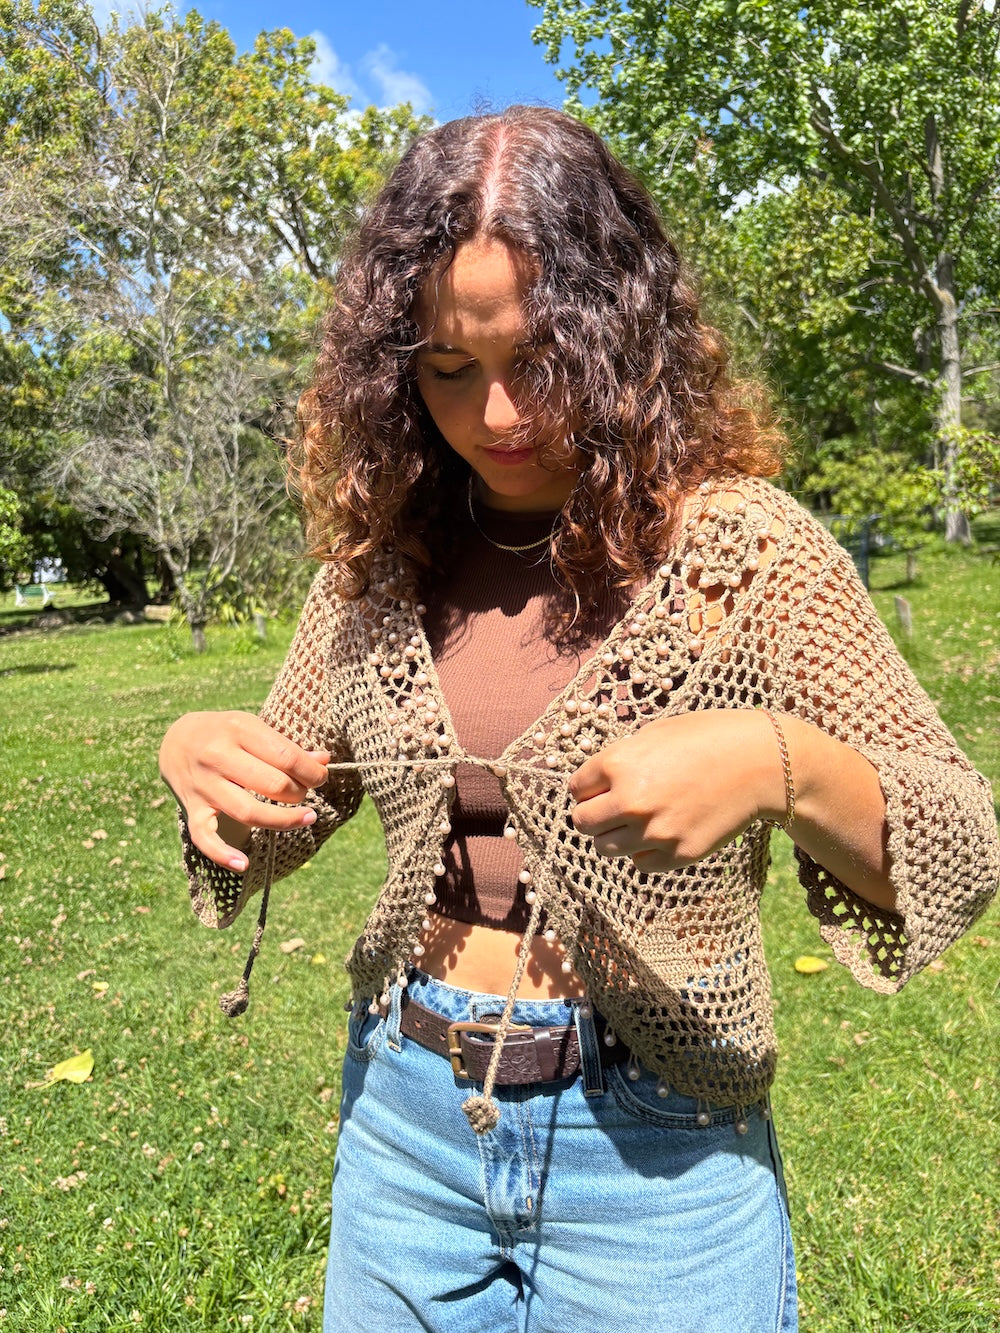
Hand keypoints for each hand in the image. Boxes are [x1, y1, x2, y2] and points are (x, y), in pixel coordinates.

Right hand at [158, 711, 330, 870]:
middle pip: (272, 784)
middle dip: (299, 793)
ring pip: (248, 812)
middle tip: (304, 793)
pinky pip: (204, 836)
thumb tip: (324, 760)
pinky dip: (222, 853)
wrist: (175, 741)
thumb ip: (286, 746)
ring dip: (284, 821)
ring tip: (307, 818)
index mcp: (239, 729)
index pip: (286, 756)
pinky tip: (243, 864)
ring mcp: (204, 784)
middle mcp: (218, 756)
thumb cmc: (226, 734)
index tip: (321, 777)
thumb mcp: (253, 728)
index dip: (312, 772)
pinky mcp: (192, 808)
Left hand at [568, 709, 783, 871]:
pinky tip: (661, 832)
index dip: (588, 787)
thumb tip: (596, 782)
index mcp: (618, 763)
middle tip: (613, 807)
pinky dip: (644, 852)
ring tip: (638, 819)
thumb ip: (621, 759)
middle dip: (593, 814)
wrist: (761, 763)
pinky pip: (640, 864)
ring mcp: (654, 832)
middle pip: (582, 823)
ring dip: (615, 836)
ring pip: (604, 848)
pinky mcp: (678, 854)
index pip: (575, 789)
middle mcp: (630, 801)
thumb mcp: (655, 734)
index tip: (602, 785)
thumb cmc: (709, 737)